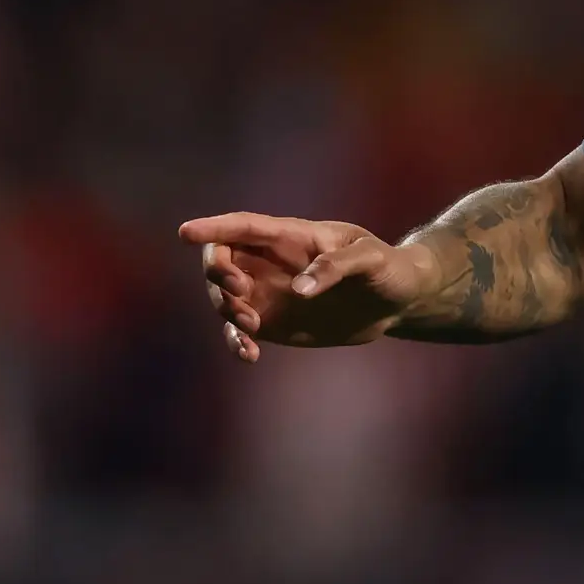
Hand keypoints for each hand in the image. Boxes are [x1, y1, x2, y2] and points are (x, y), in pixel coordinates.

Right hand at [177, 211, 444, 359]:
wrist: (397, 301)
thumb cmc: (387, 267)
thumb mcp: (370, 259)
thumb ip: (336, 268)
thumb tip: (299, 290)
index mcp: (290, 237)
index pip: (243, 227)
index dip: (212, 228)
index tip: (186, 233)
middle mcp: (270, 262)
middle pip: (221, 260)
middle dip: (218, 275)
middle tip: (240, 293)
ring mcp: (268, 292)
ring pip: (224, 297)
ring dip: (226, 310)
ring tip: (252, 327)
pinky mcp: (273, 322)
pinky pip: (240, 332)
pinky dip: (237, 343)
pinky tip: (249, 356)